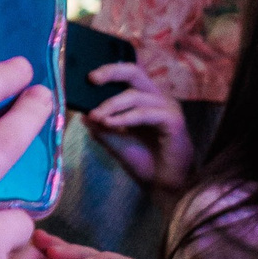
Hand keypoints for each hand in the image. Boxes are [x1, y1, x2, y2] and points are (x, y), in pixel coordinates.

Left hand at [82, 59, 192, 195]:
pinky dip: (126, 117)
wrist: (163, 186)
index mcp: (145, 99)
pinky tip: (110, 123)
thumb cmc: (144, 162)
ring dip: (112, 105)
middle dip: (111, 72)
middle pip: (134, 72)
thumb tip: (83, 114)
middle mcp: (157, 98)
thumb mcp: (115, 141)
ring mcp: (167, 107)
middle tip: (92, 79)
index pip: (127, 76)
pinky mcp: (174, 120)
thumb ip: (101, 127)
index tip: (88, 78)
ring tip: (96, 116)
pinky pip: (145, 113)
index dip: (109, 72)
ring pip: (135, 95)